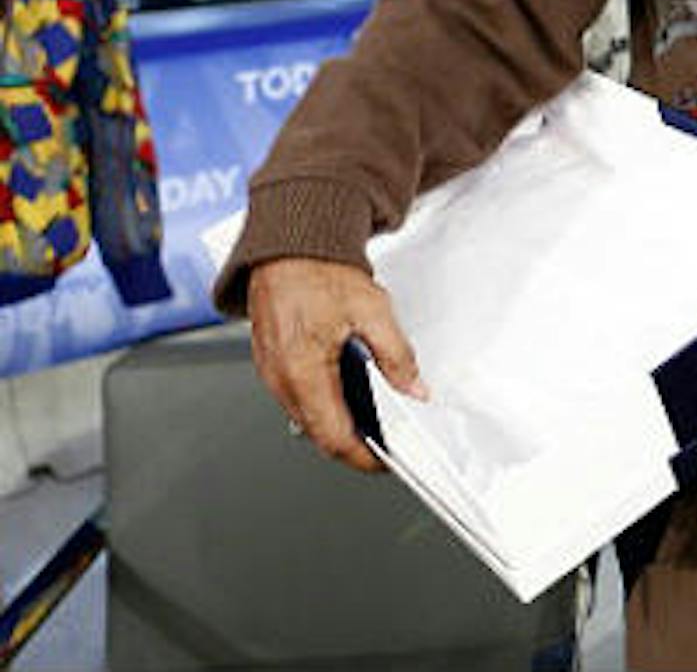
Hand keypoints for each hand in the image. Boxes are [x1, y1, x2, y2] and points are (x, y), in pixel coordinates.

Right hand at [248, 256, 425, 471]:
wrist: (289, 247)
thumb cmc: (321, 272)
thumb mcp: (373, 311)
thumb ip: (397, 356)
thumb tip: (414, 389)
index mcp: (303, 372)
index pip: (334, 436)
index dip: (363, 456)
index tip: (386, 460)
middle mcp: (280, 378)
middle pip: (319, 433)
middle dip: (354, 443)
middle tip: (386, 441)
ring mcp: (270, 372)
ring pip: (306, 417)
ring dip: (337, 423)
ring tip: (372, 417)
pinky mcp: (270, 363)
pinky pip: (296, 397)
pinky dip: (323, 403)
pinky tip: (346, 391)